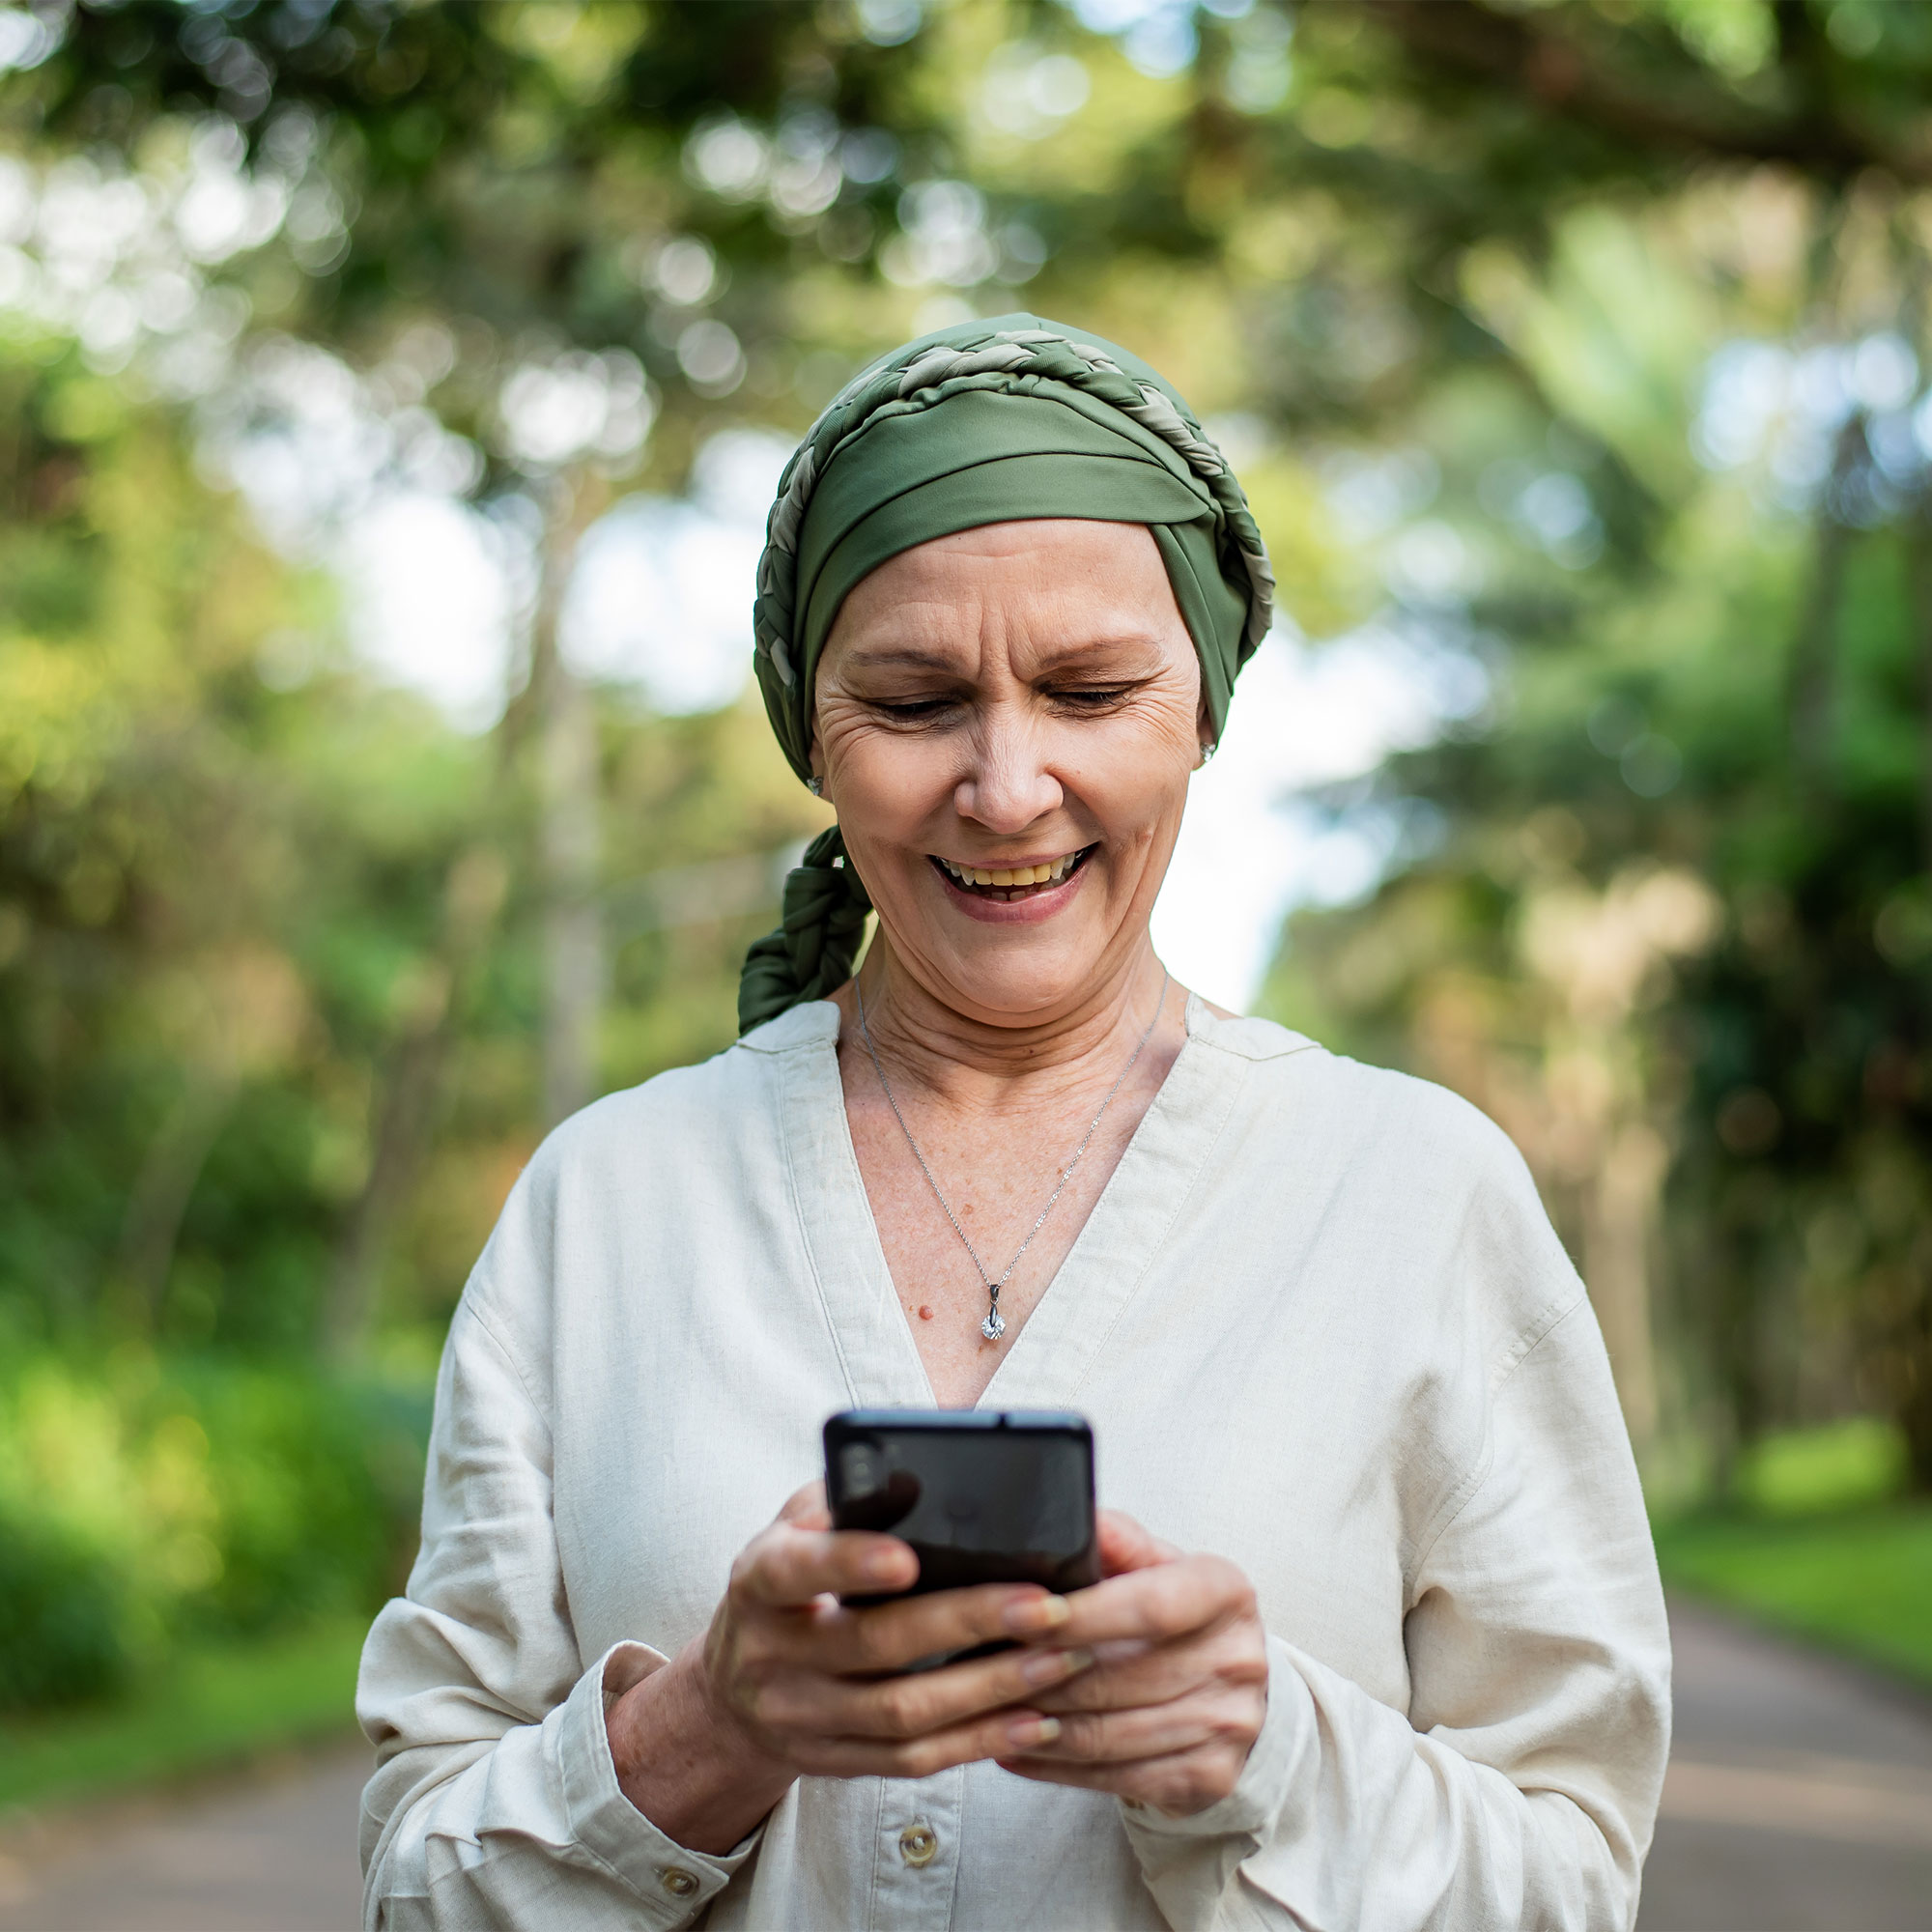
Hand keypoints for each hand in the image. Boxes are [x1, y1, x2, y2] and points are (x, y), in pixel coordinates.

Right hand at [607, 1483, 1093, 1851]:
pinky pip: (913, 1759)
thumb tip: (921, 1474)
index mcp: (757, 1582)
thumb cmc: (789, 1581)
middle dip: (968, 1623)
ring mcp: (802, 1719)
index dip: (849, 1563)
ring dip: (991, 1688)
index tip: (910, 1558)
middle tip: (1045, 1605)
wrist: (734, 1687)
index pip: (796, 1570)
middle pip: (874, 1644)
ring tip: (1061, 1658)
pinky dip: (979, 1740)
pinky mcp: (837, 1761)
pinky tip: (1035, 1719)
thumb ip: (847, 1498)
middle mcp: (771, 1655)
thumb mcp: (795, 1527)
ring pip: (903, 1713)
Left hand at [996, 1510, 1267, 1818]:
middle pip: (1119, 1676)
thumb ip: (1114, 1541)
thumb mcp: (1156, 1563)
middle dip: (1041, 1675)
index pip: (1148, 1605)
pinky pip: (1116, 1777)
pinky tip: (1016, 1748)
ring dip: (1038, 1726)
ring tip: (988, 1711)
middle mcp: (1236, 1660)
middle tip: (983, 1669)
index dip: (1082, 1615)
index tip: (1021, 1616)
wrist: (1234, 1686)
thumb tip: (1070, 1516)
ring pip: (1110, 1733)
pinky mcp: (1208, 1777)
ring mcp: (1227, 1725)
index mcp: (1224, 1591)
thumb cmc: (1178, 1615)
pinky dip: (1056, 1766)